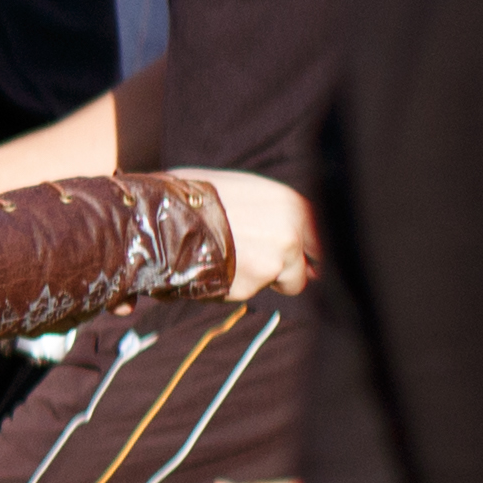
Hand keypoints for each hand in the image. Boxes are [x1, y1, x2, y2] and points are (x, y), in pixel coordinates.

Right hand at [195, 169, 317, 301]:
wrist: (161, 212)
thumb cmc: (196, 193)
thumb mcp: (245, 189)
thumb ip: (272, 211)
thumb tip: (285, 229)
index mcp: (295, 206)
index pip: (321, 243)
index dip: (307, 255)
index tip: (303, 264)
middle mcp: (292, 236)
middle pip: (303, 273)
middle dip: (285, 274)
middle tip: (261, 267)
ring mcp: (272, 265)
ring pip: (271, 285)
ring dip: (252, 279)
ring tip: (221, 257)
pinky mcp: (248, 288)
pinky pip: (242, 293)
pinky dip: (226, 286)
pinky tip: (207, 265)